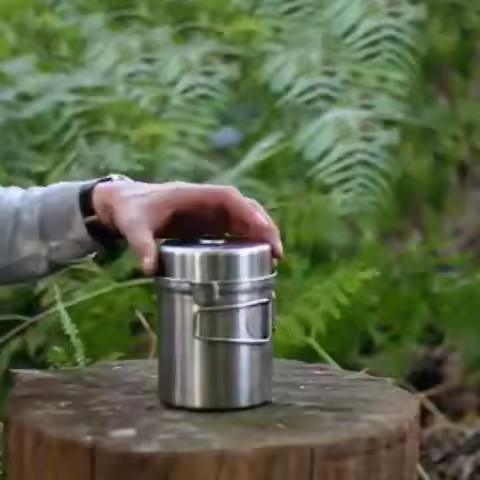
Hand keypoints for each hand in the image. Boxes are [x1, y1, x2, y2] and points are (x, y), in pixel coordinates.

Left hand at [92, 181, 282, 274]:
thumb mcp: (134, 226)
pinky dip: (249, 240)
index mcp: (197, 194)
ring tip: (274, 259)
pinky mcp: (208, 224)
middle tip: (277, 254)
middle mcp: (209, 201)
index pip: (232, 200)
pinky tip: (257, 258)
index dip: (251, 215)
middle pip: (246, 209)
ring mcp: (211, 212)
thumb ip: (142, 245)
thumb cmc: (132, 210)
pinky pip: (235, 229)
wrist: (125, 204)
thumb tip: (150, 270)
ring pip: (245, 219)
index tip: (265, 235)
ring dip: (261, 235)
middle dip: (265, 227)